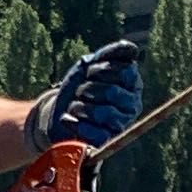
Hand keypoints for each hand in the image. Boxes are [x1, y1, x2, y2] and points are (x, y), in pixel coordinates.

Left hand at [27, 41, 139, 156]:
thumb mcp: (91, 64)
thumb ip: (110, 54)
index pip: (125, 72)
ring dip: (80, 106)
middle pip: (112, 92)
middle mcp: (132, 105)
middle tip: (80, 91)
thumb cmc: (79, 84)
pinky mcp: (107, 142)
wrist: (59, 111)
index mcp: (133, 84)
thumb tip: (131, 48)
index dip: (101, 69)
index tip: (89, 72)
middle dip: (88, 88)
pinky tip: (68, 119)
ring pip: (103, 113)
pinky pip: (95, 134)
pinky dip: (76, 124)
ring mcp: (121, 125)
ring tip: (74, 106)